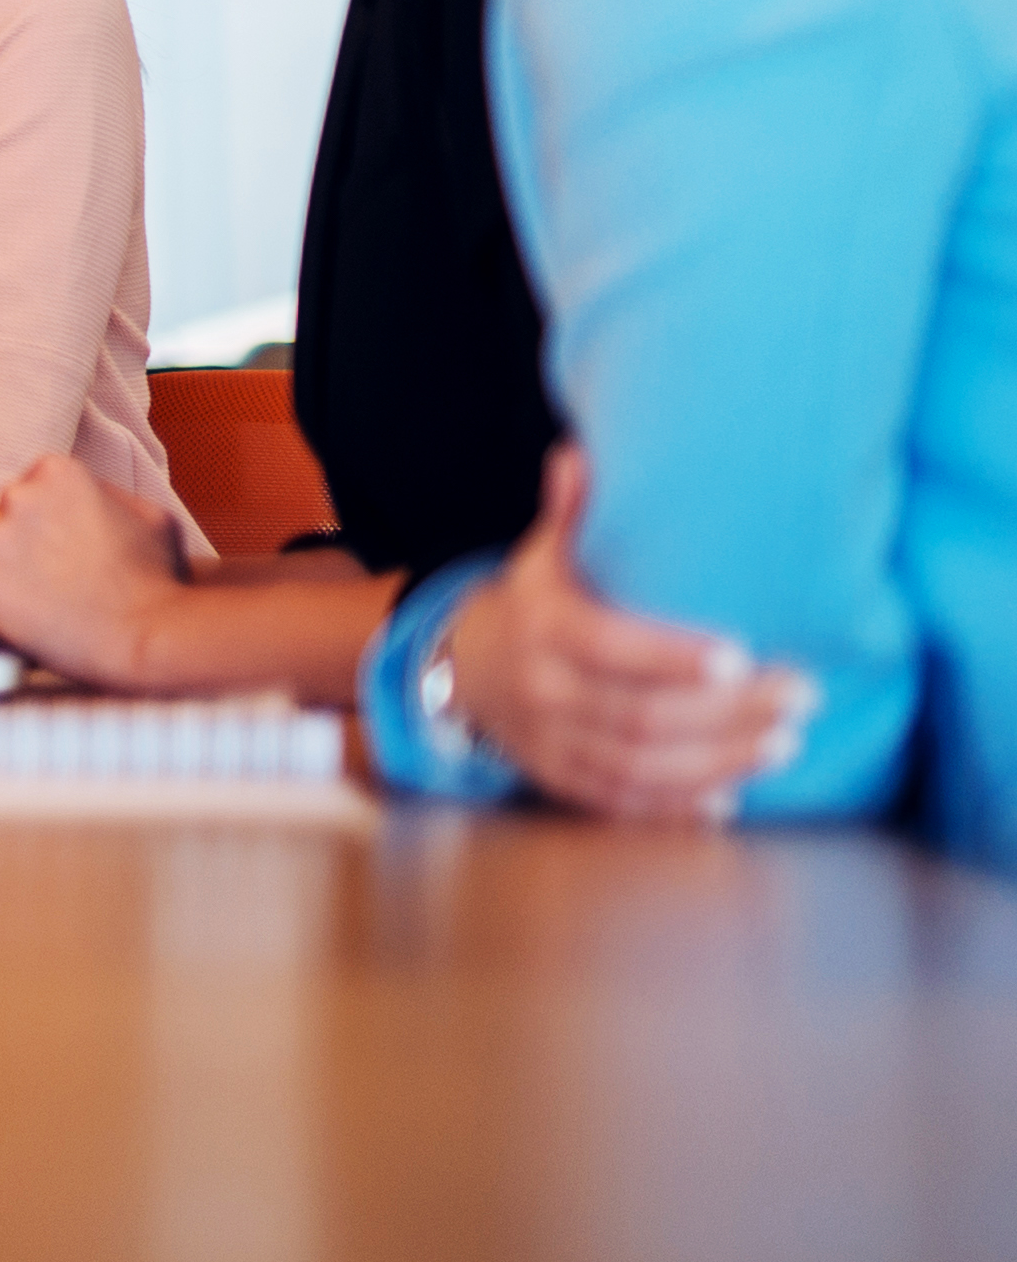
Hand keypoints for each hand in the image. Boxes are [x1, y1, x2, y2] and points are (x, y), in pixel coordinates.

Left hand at [0, 455, 186, 686]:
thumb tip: (85, 495)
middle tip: (57, 580)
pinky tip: (33, 626)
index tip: (67, 547)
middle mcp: (16, 497)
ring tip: (49, 605)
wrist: (149, 635)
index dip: (48, 522)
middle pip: (1, 518)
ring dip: (7, 581)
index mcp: (56, 472)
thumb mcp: (149, 514)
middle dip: (21, 547)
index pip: (32, 488)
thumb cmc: (158, 580)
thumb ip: (107, 494)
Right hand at [436, 449, 802, 822]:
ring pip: (637, 763)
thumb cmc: (533, 603)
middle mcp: (541, 690)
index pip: (608, 646)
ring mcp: (548, 741)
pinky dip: (674, 806)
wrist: (463, 668)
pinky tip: (730, 797)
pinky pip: (620, 801)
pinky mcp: (560, 778)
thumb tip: (578, 455)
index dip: (671, 658)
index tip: (738, 655)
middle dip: (726, 713)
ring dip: (716, 760)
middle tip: (798, 697)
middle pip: (639, 713)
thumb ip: (571, 513)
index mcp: (541, 627)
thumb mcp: (545, 555)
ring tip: (784, 744)